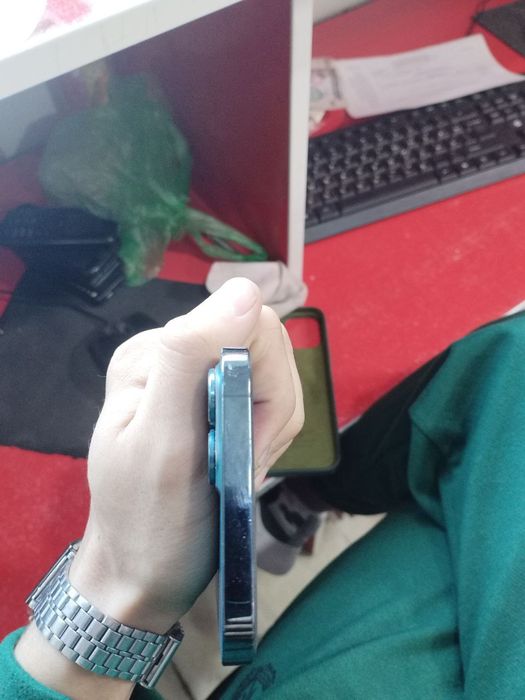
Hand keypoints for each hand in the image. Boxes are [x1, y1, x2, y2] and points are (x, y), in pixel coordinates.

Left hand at [68, 278, 303, 632]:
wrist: (150, 571)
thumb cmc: (149, 518)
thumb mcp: (160, 440)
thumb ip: (189, 358)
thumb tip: (244, 290)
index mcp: (154, 352)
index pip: (245, 320)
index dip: (263, 376)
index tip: (247, 436)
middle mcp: (177, 353)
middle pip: (269, 344)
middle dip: (271, 407)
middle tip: (246, 457)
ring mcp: (203, 377)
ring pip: (279, 373)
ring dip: (273, 427)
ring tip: (243, 466)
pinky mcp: (224, 401)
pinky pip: (277, 398)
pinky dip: (273, 436)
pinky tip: (247, 461)